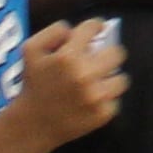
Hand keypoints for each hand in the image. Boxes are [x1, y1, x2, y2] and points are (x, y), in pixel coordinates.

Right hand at [9, 18, 130, 152]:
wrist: (31, 125)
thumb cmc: (34, 85)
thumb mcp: (31, 50)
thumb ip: (53, 31)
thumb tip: (76, 30)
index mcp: (68, 56)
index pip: (94, 27)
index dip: (94, 27)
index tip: (95, 31)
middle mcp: (85, 75)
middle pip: (117, 52)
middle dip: (107, 54)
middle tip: (98, 61)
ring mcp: (96, 96)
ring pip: (121, 78)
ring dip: (109, 79)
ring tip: (96, 83)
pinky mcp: (103, 114)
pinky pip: (115, 99)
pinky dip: (105, 99)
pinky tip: (91, 100)